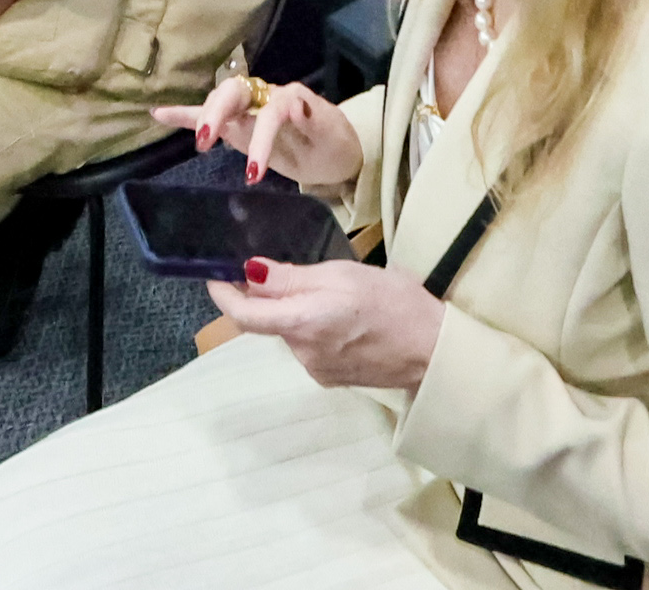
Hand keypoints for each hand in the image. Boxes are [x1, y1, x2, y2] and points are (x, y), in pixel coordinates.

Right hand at [153, 70, 363, 189]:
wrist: (337, 150)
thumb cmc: (334, 143)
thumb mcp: (331, 135)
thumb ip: (313, 119)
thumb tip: (295, 104)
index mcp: (290, 98)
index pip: (270, 111)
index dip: (261, 138)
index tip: (253, 174)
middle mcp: (265, 97)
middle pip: (235, 92)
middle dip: (218, 112)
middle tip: (206, 141)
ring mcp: (249, 109)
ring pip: (220, 101)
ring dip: (205, 116)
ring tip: (199, 142)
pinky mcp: (238, 125)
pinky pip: (209, 116)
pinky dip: (185, 115)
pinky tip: (158, 114)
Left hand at [207, 258, 446, 392]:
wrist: (433, 351)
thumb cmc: (394, 302)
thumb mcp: (343, 275)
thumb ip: (293, 278)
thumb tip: (251, 272)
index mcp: (302, 323)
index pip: (246, 315)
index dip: (224, 295)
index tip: (214, 277)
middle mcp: (302, 353)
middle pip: (270, 322)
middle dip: (272, 298)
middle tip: (292, 270)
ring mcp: (316, 369)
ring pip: (292, 333)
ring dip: (298, 313)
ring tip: (335, 293)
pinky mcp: (331, 378)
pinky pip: (310, 347)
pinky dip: (314, 329)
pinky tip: (345, 318)